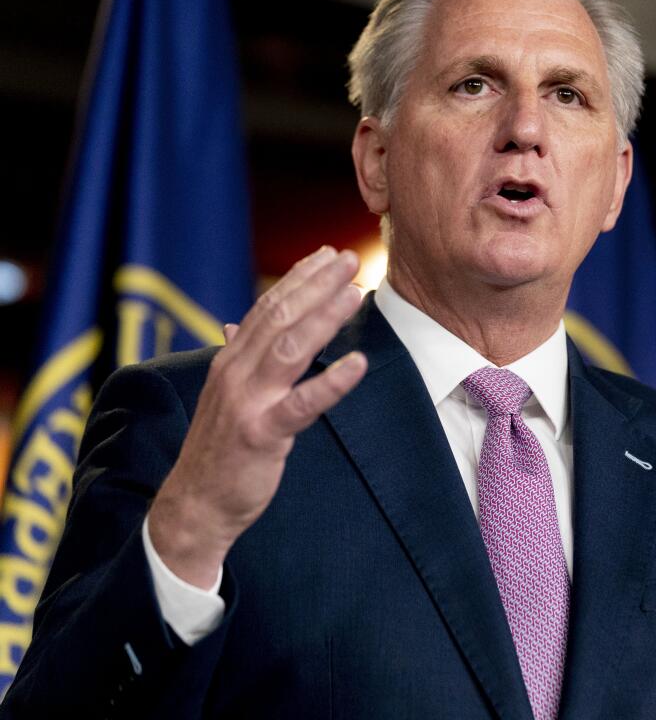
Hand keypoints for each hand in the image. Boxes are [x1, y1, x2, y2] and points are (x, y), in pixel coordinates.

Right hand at [147, 246, 367, 587]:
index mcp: (231, 361)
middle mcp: (237, 373)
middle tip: (350, 258)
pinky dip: (331, 382)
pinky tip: (358, 364)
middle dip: (316, 285)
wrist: (195, 505)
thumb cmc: (219, 450)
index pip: (268, 307)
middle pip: (280, 318)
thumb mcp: (228, 396)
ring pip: (290, 348)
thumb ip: (240, 358)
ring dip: (324, 317)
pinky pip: (302, 404)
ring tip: (355, 293)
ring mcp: (248, 402)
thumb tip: (238, 323)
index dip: (299, 278)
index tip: (328, 255)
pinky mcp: (262, 434)